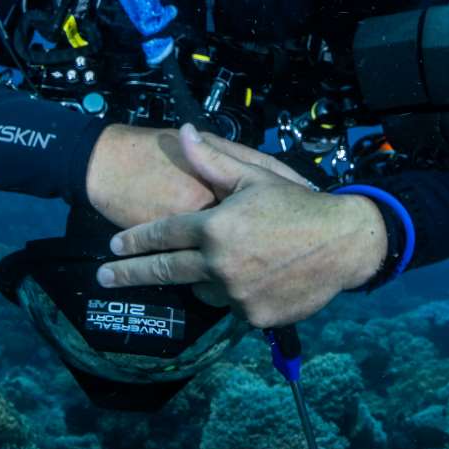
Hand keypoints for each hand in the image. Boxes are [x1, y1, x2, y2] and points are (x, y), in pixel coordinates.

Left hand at [97, 124, 387, 327]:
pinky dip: (236, 294)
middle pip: (165, 270)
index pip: (163, 234)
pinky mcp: (254, 316)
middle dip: (130, 274)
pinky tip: (255, 278)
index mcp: (215, 226)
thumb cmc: (298, 205)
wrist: (344, 243)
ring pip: (203, 291)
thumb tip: (184, 133)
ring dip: (202, 280)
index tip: (114, 247)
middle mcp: (220, 263)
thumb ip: (212, 161)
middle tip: (104, 278)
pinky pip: (233, 306)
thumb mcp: (255, 176)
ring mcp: (236, 293)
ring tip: (221, 267)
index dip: (135, 240)